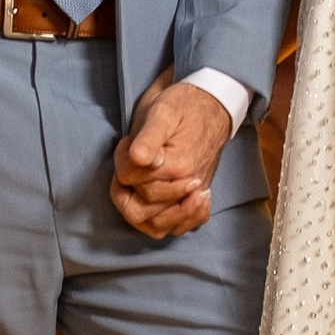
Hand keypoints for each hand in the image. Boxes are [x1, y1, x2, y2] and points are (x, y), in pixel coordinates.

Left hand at [112, 80, 231, 238]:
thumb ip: (149, 137)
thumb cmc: (185, 107)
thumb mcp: (163, 111)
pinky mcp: (198, 200)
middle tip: (133, 162)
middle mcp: (187, 187)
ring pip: (157, 226)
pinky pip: (181, 227)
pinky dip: (169, 222)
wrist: (214, 107)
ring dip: (142, 210)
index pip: (130, 180)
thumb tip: (138, 158)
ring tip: (142, 185)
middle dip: (127, 187)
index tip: (128, 142)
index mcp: (175, 166)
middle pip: (139, 210)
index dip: (121, 160)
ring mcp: (193, 196)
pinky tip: (162, 204)